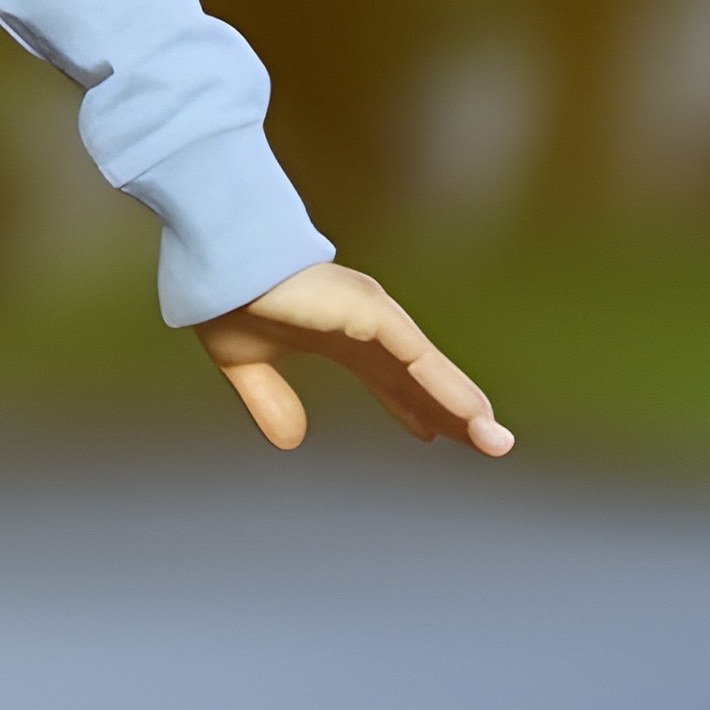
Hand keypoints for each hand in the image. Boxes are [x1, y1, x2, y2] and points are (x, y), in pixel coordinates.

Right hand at [199, 262, 513, 456]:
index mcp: (337, 335)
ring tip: (496, 443)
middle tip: (488, 446)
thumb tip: (291, 442)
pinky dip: (448, 389)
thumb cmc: (224, 295)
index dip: (411, 406)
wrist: (214, 262)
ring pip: (429, 372)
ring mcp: (373, 318)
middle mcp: (365, 325)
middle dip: (451, 414)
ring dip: (465, 409)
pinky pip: (419, 358)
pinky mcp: (372, 313)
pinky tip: (474, 415)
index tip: (434, 435)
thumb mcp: (245, 364)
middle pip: (419, 379)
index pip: (387, 377)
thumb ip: (269, 400)